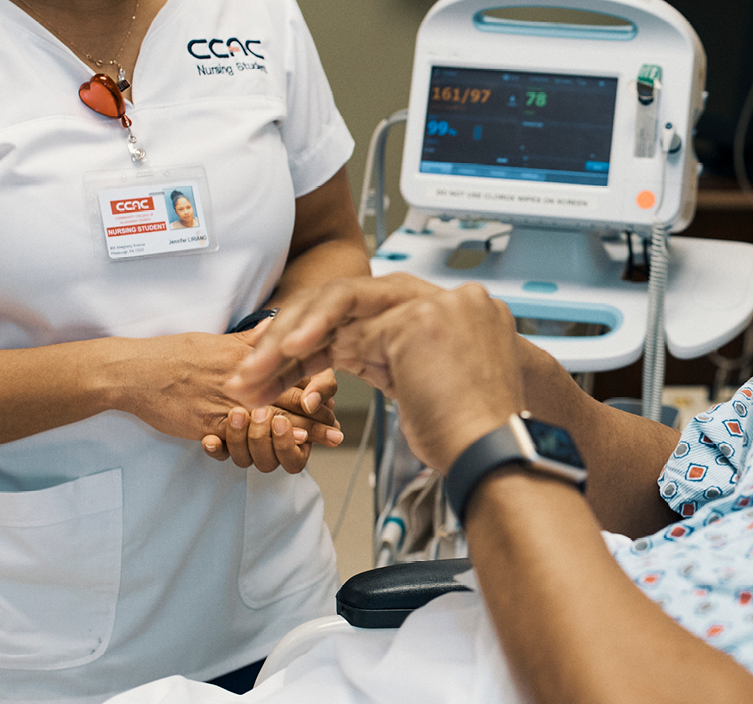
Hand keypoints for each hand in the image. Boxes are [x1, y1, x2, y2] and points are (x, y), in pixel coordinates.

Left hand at [200, 374, 342, 473]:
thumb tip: (310, 405)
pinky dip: (215, 448)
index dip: (286, 443)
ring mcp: (248, 441)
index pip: (293, 458)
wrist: (258, 354)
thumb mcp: (315, 369)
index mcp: (299, 436)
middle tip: (261, 414)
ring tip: (238, 414)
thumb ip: (322, 387)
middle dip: (262, 440)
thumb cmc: (293, 364)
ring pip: (243, 459)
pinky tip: (210, 439)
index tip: (281, 422)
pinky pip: (219, 452)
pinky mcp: (226, 435)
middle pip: (267, 462)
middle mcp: (272, 444)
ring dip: (240, 441)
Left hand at [228, 275, 522, 471]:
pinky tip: (285, 357)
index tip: (278, 368)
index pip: (366, 314)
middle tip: (253, 366)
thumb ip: (387, 360)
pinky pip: (348, 325)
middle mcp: (445, 299)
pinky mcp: (418, 319)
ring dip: (291, 335)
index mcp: (447, 314)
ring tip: (256, 363)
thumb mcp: (420, 389)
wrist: (499, 453)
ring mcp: (435, 304)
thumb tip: (332, 359)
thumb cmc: (468, 435)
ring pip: (342, 300)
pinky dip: (309, 340)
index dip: (316, 339)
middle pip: (350, 298)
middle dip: (293, 332)